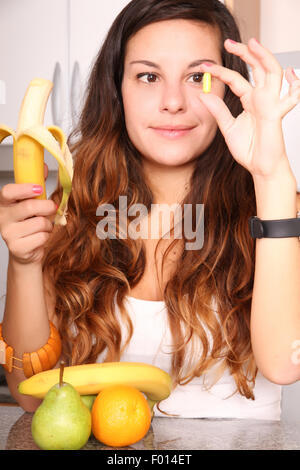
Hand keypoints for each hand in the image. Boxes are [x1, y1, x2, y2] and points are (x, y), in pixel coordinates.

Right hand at [0, 163, 56, 264]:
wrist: (26, 251)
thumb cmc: (30, 224)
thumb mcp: (32, 202)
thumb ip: (37, 185)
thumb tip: (44, 166)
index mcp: (4, 203)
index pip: (8, 192)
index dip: (25, 189)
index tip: (39, 189)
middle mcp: (2, 218)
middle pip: (29, 206)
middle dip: (47, 207)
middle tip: (52, 208)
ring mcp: (8, 234)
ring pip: (39, 223)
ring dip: (48, 224)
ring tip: (44, 226)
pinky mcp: (17, 248)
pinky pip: (41, 237)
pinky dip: (47, 237)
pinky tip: (41, 238)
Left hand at [198, 38, 299, 180]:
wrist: (260, 167)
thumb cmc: (249, 149)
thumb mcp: (228, 128)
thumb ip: (218, 111)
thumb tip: (203, 94)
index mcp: (250, 101)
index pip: (236, 79)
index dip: (220, 72)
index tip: (204, 67)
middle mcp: (262, 99)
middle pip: (256, 68)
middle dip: (245, 53)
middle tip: (229, 43)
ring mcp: (271, 104)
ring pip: (272, 73)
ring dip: (263, 57)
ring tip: (252, 43)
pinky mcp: (276, 115)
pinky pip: (290, 97)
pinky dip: (294, 85)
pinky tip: (289, 73)